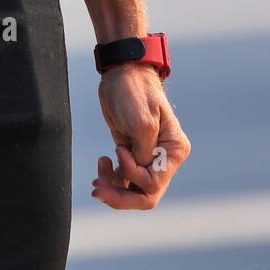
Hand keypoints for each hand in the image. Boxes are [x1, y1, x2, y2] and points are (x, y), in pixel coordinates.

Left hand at [93, 62, 190, 208]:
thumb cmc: (134, 91)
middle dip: (122, 197)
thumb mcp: (142, 121)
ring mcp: (147, 157)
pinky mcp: (131, 153)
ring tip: (96, 181)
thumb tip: (137, 176)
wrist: (121, 72)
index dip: (134, 175)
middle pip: (146, 194)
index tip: (119, 152)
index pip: (155, 182)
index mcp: (173, 150)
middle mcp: (164, 158)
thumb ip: (143, 151)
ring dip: (114, 190)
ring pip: (133, 190)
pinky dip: (112, 179)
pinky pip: (124, 178)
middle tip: (98, 190)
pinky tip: (101, 166)